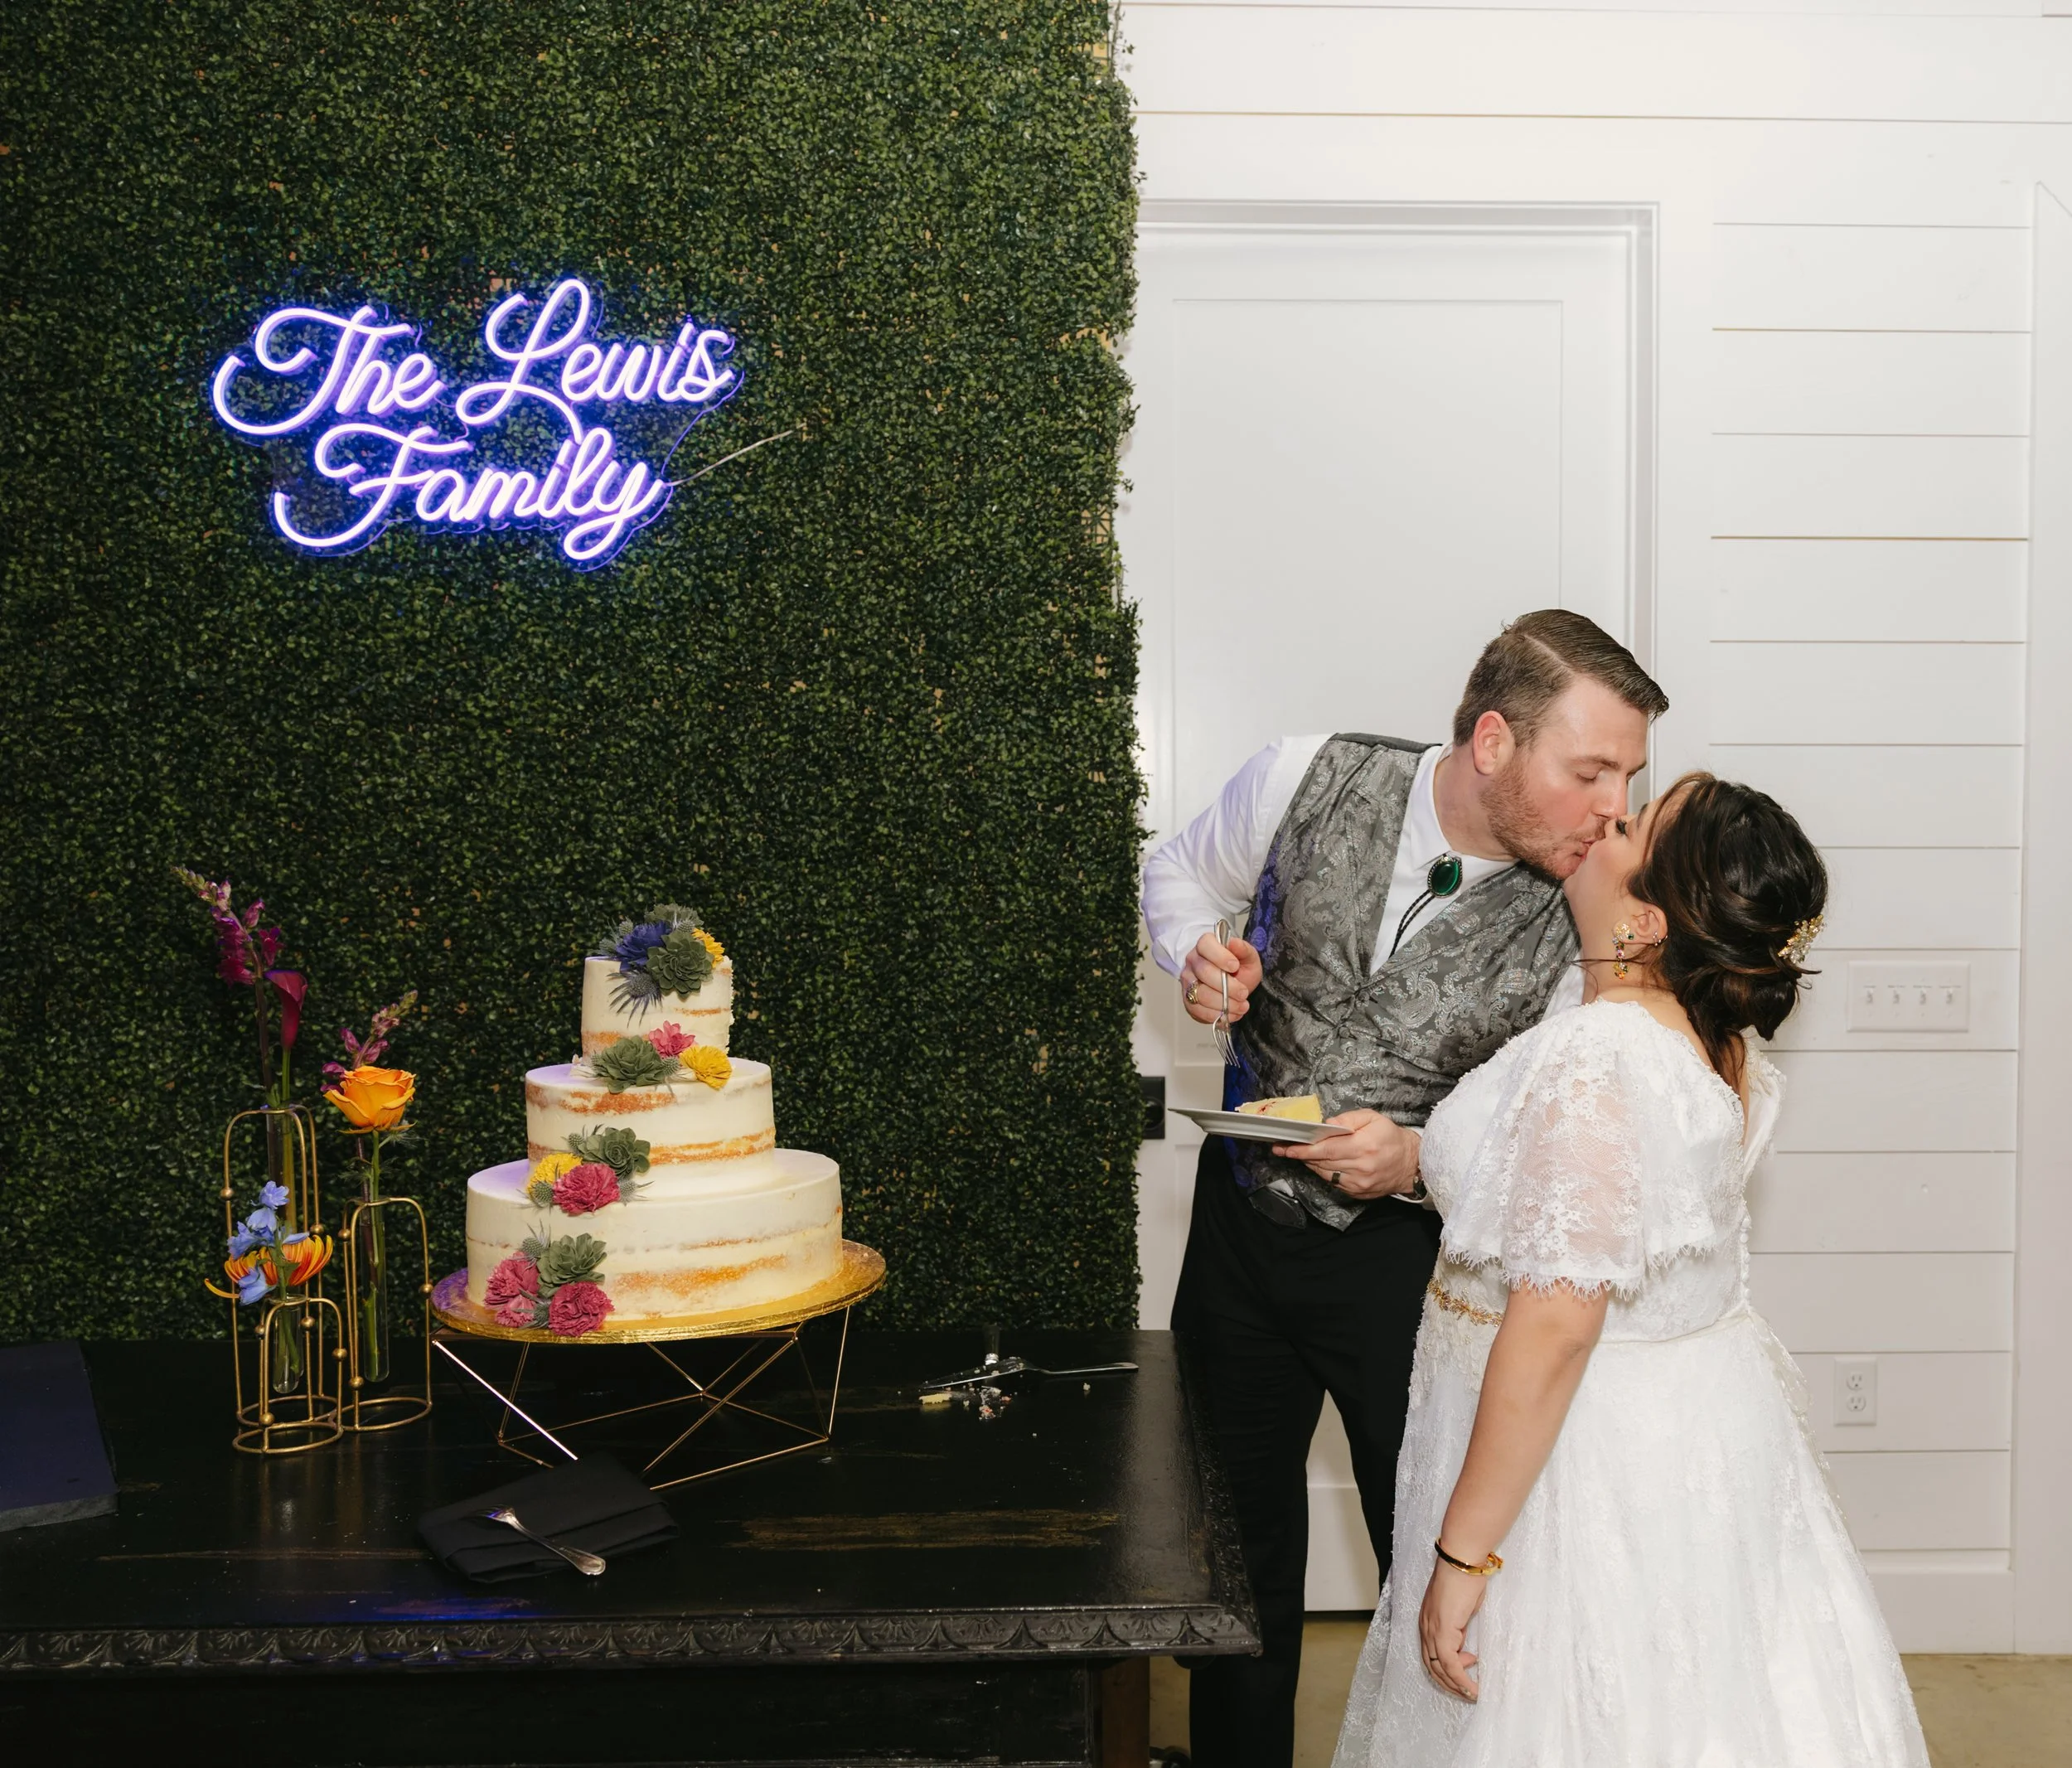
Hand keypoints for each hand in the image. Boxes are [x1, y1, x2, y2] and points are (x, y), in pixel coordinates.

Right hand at [1181, 929, 1261, 1026]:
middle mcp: (1193, 961)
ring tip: (1241, 1006)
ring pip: (1200, 994)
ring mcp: (1187, 981)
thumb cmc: (1239, 968)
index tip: (1235, 966)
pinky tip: (1231, 1013)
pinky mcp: (1188, 1000)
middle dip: (1227, 986)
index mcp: (1205, 945)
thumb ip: (1243, 949)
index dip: (1220, 957)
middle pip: (1204, 972)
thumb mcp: (1247, 956)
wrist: (1233, 983)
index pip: (1206, 946)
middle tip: (1243, 993)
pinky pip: (1197, 1010)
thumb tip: (1233, 943)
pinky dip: (1216, 1015)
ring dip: (1224, 1003)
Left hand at [1273, 1109, 1419, 1199]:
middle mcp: (1359, 1168)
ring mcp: (1358, 1184)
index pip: (1325, 1150)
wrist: (1411, 1164)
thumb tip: (1325, 1125)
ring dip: (1311, 1164)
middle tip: (1283, 1148)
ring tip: (1300, 1153)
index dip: (1303, 1149)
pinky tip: (1320, 1163)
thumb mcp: (1373, 1118)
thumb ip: (1348, 1119)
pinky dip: (1324, 1172)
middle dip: (1301, 1155)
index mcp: (1363, 1147)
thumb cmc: (1391, 1137)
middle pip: (1321, 1162)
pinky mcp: (1358, 1193)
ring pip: (1324, 1174)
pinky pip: (1333, 1182)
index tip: (1286, 1147)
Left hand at [1418, 1558, 1486, 1700]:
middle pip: (1432, 1667)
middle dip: (1450, 1683)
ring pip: (1440, 1670)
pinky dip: (1461, 1680)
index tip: (1469, 1666)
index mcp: (1428, 1621)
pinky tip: (1473, 1688)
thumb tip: (1461, 1639)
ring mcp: (1432, 1630)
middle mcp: (1425, 1627)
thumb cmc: (1464, 1578)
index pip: (1431, 1654)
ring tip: (1472, 1694)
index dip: (1447, 1667)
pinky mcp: (1442, 1632)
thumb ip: (1457, 1624)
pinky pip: (1450, 1664)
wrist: (1462, 1561)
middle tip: (1468, 1692)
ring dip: (1457, 1686)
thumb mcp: (1459, 1607)